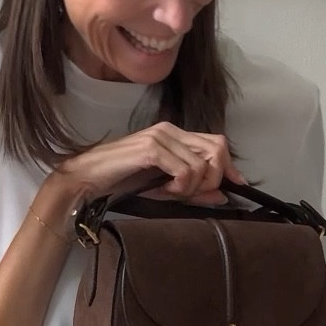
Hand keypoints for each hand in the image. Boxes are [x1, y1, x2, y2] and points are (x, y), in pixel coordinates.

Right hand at [47, 122, 245, 215]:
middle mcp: (170, 130)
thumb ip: (193, 190)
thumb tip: (223, 194)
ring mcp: (160, 137)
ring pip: (202, 165)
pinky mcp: (151, 148)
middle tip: (192, 194)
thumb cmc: (122, 183)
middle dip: (213, 178)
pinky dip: (179, 187)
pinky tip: (163, 191)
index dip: (230, 165)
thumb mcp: (164, 189)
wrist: (88, 181)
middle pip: (217, 148)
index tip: (237, 185)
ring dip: (191, 188)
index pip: (217, 143)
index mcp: (175, 135)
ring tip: (169, 193)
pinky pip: (185, 171)